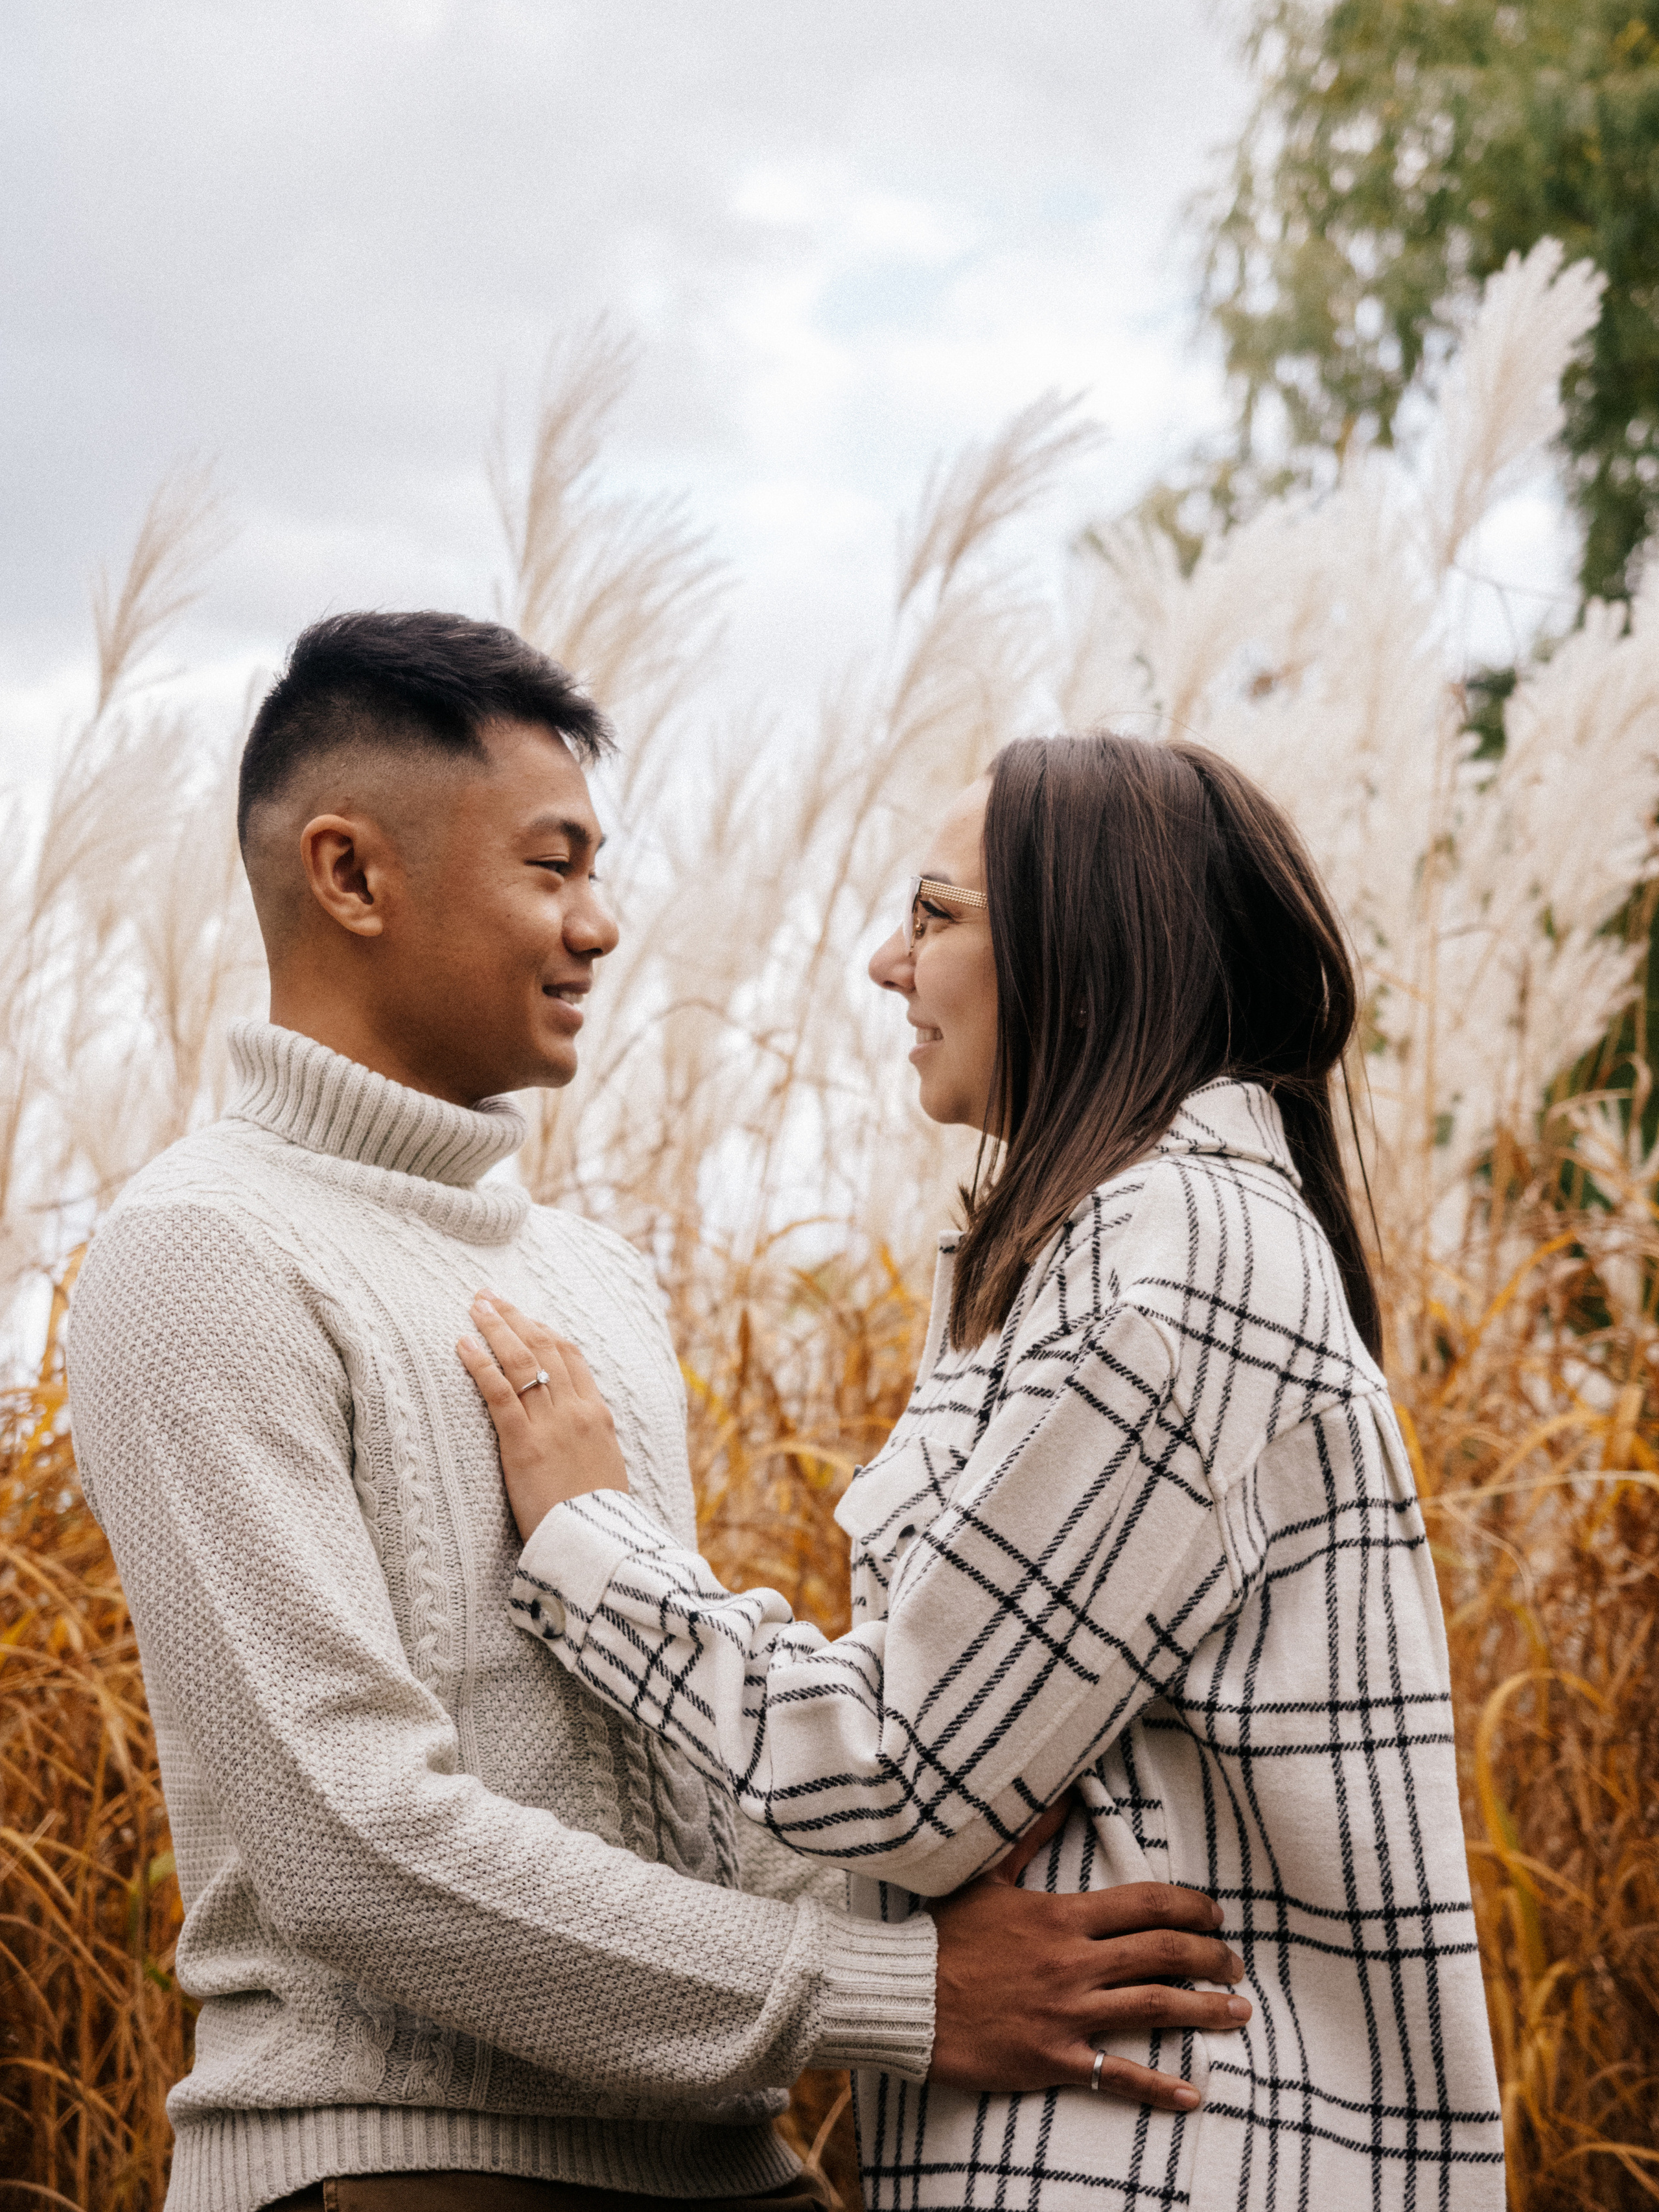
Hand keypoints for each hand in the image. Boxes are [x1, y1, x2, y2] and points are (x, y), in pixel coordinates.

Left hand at [457, 1292, 628, 1538]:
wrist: (599, 1547)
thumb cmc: (600, 1520)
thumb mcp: (607, 1470)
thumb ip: (593, 1443)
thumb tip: (584, 1432)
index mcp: (599, 1415)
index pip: (571, 1357)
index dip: (544, 1331)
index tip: (524, 1317)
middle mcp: (577, 1411)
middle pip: (544, 1347)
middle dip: (515, 1318)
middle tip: (489, 1297)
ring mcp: (552, 1425)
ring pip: (522, 1361)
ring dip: (496, 1328)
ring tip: (474, 1307)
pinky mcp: (523, 1445)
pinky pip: (499, 1393)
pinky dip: (480, 1364)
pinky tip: (462, 1344)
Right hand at [928, 1805, 1247, 2106]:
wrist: (903, 1994)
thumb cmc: (944, 1935)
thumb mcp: (987, 1878)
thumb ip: (1032, 1837)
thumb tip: (1065, 1794)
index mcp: (1061, 1916)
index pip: (1145, 1903)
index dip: (1190, 1906)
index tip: (1215, 1914)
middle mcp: (1072, 1962)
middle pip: (1162, 1953)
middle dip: (1210, 1957)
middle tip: (1234, 1963)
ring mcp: (1065, 2012)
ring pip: (1152, 2008)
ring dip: (1204, 2011)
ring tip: (1238, 2012)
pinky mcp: (1050, 2058)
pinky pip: (1115, 2074)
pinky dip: (1159, 2086)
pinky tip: (1192, 2093)